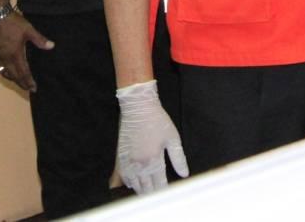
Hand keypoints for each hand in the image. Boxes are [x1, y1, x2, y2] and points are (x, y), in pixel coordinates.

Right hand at [0, 12, 52, 92]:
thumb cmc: (13, 22)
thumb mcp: (28, 30)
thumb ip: (39, 40)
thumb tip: (51, 46)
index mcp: (15, 54)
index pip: (23, 73)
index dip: (29, 81)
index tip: (34, 88)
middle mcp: (5, 58)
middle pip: (14, 76)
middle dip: (22, 83)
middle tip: (28, 89)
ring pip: (4, 73)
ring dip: (12, 79)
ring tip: (18, 82)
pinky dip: (3, 72)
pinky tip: (5, 72)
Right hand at [115, 80, 186, 194]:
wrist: (138, 106)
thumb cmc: (157, 120)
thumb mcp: (172, 138)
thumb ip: (178, 158)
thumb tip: (184, 174)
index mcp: (154, 160)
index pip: (159, 185)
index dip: (164, 192)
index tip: (168, 196)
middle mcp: (139, 164)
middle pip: (146, 189)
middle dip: (153, 194)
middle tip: (158, 198)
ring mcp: (128, 161)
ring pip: (134, 185)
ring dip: (140, 191)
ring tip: (147, 194)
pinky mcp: (120, 156)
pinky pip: (120, 177)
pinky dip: (126, 183)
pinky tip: (131, 185)